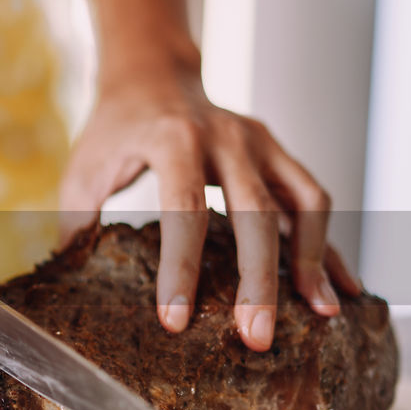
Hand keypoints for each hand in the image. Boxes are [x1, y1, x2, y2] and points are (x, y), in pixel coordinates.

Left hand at [59, 61, 359, 350]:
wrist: (154, 74)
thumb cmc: (116, 129)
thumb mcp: (84, 169)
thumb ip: (77, 224)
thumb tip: (71, 286)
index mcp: (172, 138)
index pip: (183, 208)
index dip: (180, 267)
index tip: (176, 319)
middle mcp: (227, 137)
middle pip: (255, 212)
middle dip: (259, 279)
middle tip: (256, 335)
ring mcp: (261, 143)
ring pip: (304, 202)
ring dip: (313, 260)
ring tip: (319, 314)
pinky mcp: (280, 155)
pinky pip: (315, 201)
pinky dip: (330, 245)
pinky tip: (339, 288)